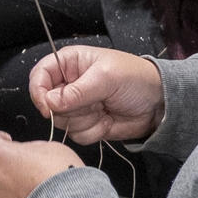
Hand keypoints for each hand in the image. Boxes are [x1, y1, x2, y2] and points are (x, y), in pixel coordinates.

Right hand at [28, 45, 165, 144]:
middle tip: (95, 102)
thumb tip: (49, 103)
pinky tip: (107, 120)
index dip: (38, 92)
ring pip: (61, 122)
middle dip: (71, 109)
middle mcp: (68, 84)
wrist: (158, 103)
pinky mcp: (86, 124)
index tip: (47, 108)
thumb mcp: (106, 78)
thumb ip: (77, 91)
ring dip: (84, 120)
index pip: (39, 76)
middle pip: (48, 104)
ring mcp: (76, 106)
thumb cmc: (135, 79)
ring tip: (104, 109)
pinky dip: (93, 131)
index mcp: (69, 63)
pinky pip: (76, 134)